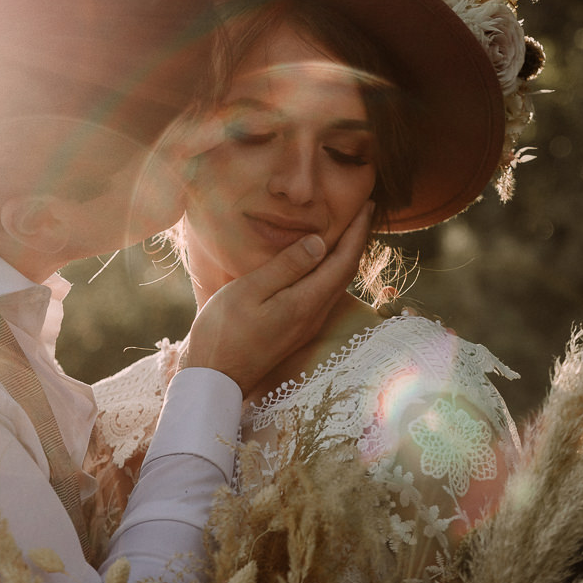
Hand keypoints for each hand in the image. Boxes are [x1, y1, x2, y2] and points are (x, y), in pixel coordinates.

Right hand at [181, 200, 373, 392]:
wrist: (214, 377)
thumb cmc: (223, 331)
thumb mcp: (249, 291)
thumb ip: (286, 267)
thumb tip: (320, 242)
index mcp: (305, 303)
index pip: (343, 261)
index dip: (358, 232)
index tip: (367, 205)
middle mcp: (314, 315)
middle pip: (346, 272)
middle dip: (357, 239)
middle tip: (362, 211)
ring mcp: (306, 325)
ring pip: (336, 284)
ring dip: (345, 255)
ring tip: (345, 230)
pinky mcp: (295, 330)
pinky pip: (323, 293)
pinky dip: (329, 270)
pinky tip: (319, 261)